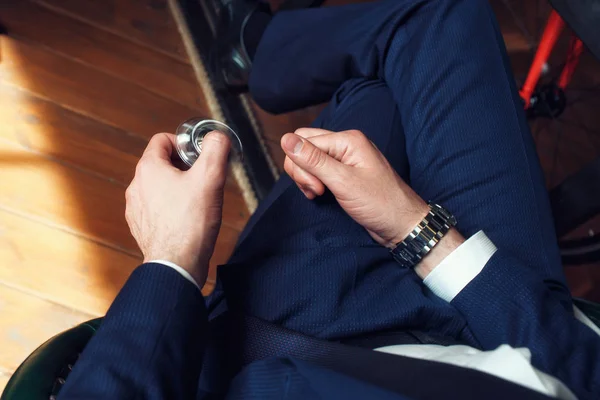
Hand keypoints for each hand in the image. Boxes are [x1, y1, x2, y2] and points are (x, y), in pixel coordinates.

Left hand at [125, 132, 230, 286]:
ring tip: (196, 201)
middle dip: (183, 167)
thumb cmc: (191, 223)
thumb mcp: (210, 179)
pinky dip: (170, 208)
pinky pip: (155, 208)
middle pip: (161, 163)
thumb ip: (215, 150)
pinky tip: (186, 219)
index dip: (184, 144)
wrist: (176, 265)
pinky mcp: (140, 226)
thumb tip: (218, 135)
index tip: (200, 157)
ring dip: (176, 188)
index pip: (163, 140)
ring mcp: (135, 208)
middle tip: (204, 179)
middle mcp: (136, 185)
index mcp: (148, 168)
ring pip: (158, 186)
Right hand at [281, 128, 463, 277]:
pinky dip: (313, 182)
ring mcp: (344, 158)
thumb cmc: (379, 203)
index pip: (304, 140)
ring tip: (319, 194)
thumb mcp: (343, 182)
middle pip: (304, 145)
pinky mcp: (343, 172)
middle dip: (301, 169)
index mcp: (347, 139)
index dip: (302, 165)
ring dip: (306, 177)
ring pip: (308, 158)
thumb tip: (285, 139)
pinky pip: (317, 169)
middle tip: (316, 191)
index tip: (317, 188)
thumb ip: (313, 161)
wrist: (401, 224)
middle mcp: (345, 144)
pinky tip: (320, 194)